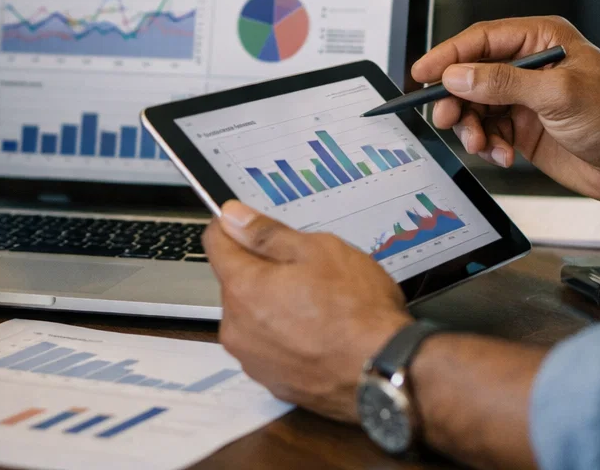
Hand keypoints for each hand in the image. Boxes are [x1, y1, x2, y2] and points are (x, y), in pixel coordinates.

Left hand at [203, 201, 410, 420]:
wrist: (384, 370)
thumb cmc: (356, 307)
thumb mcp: (318, 251)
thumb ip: (268, 234)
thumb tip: (231, 216)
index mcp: (243, 287)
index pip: (215, 244)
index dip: (231, 226)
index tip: (248, 223)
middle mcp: (236, 327)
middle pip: (236, 283)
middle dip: (262, 271)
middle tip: (306, 270)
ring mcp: (252, 360)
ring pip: (252, 317)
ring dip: (273, 306)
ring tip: (318, 307)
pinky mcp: (272, 383)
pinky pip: (269, 348)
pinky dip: (285, 337)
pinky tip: (318, 335)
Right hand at [412, 16, 599, 202]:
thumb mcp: (559, 95)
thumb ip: (504, 84)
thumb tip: (458, 76)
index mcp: (543, 41)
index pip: (483, 39)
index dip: (449, 55)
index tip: (423, 73)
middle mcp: (531, 66)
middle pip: (472, 74)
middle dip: (455, 98)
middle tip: (443, 118)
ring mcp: (527, 98)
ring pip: (476, 105)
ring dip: (471, 127)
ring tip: (482, 145)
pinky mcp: (525, 128)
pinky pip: (489, 131)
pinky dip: (489, 145)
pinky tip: (503, 155)